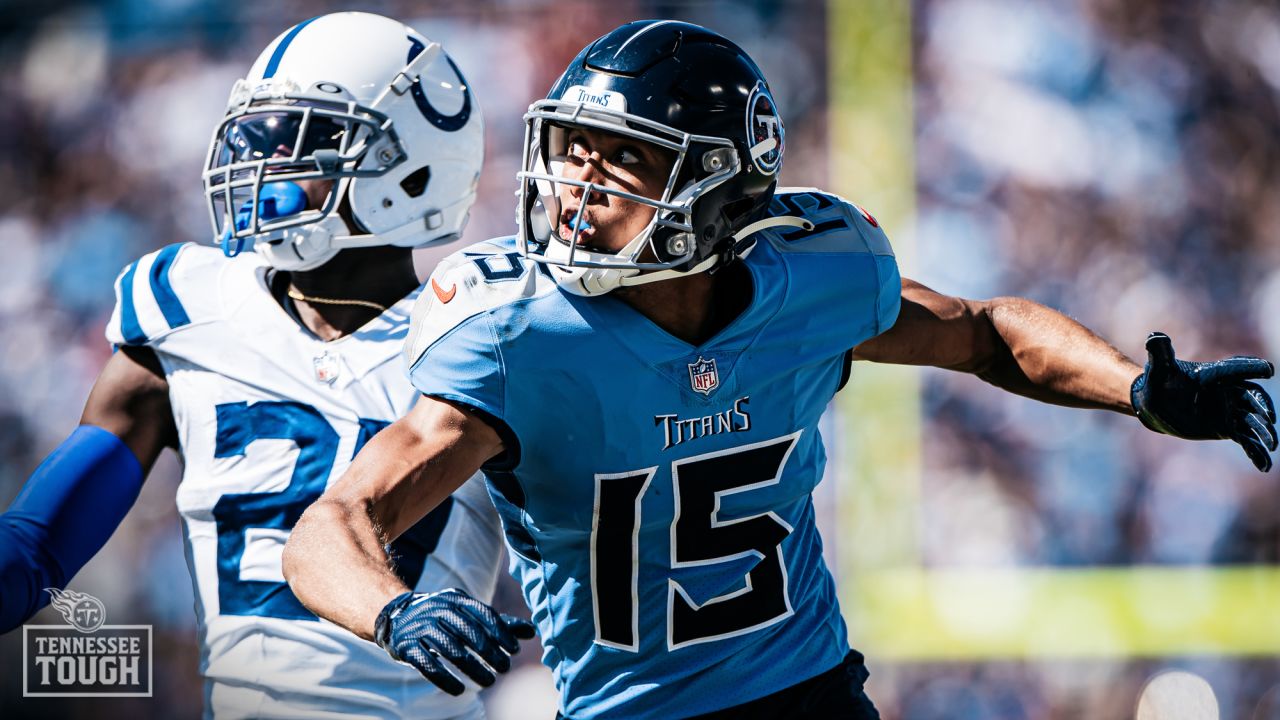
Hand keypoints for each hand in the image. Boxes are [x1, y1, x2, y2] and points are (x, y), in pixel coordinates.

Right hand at [374, 588, 535, 694]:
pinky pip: (427, 664)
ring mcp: (421, 627)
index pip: (483, 614)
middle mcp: (438, 609)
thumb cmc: (443, 616)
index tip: (514, 651)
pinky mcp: (406, 646)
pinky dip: (444, 679)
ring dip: (472, 668)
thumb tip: (531, 632)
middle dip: (490, 653)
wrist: (397, 616)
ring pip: (450, 650)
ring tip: (488, 682)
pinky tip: (459, 690)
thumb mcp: (467, 612)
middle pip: (469, 633)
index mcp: (457, 599)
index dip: (501, 632)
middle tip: (504, 669)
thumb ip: (498, 622)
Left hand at [1131, 332, 1276, 470]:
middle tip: (1268, 420)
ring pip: (1252, 421)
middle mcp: (1227, 391)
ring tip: (1271, 445)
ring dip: (1264, 432)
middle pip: (1252, 398)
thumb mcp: (1158, 369)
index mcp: (1215, 374)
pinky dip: (1256, 451)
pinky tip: (1264, 466)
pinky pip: (1246, 439)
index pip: (1236, 369)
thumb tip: (1154, 337)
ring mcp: (1229, 410)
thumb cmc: (1158, 382)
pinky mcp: (1227, 427)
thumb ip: (1160, 353)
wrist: (1156, 404)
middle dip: (1263, 409)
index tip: (1268, 371)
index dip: (1252, 369)